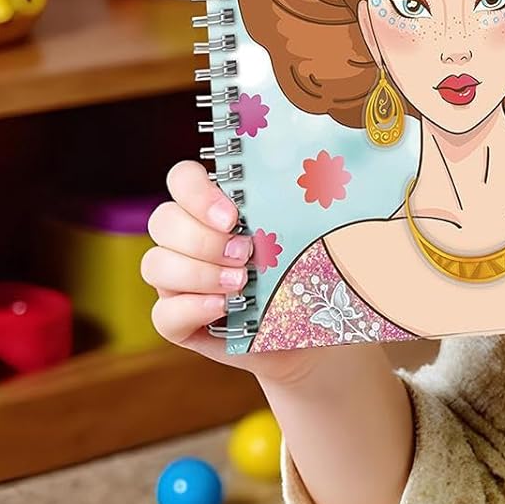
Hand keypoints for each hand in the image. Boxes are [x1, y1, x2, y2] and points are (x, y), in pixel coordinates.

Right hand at [143, 161, 439, 385]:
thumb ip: (314, 205)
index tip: (234, 212)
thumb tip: (347, 165)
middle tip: (246, 253)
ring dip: (198, 273)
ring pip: (156, 265)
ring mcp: (179, 281)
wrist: (315, 338)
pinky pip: (162, 314)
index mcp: (216, 208)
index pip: (182, 179)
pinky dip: (190, 308)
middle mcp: (189, 239)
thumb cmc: (314, 276)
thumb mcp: (314, 237)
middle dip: (202, 238)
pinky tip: (225, 310)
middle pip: (163, 221)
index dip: (197, 190)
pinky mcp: (180, 321)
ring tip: (242, 284)